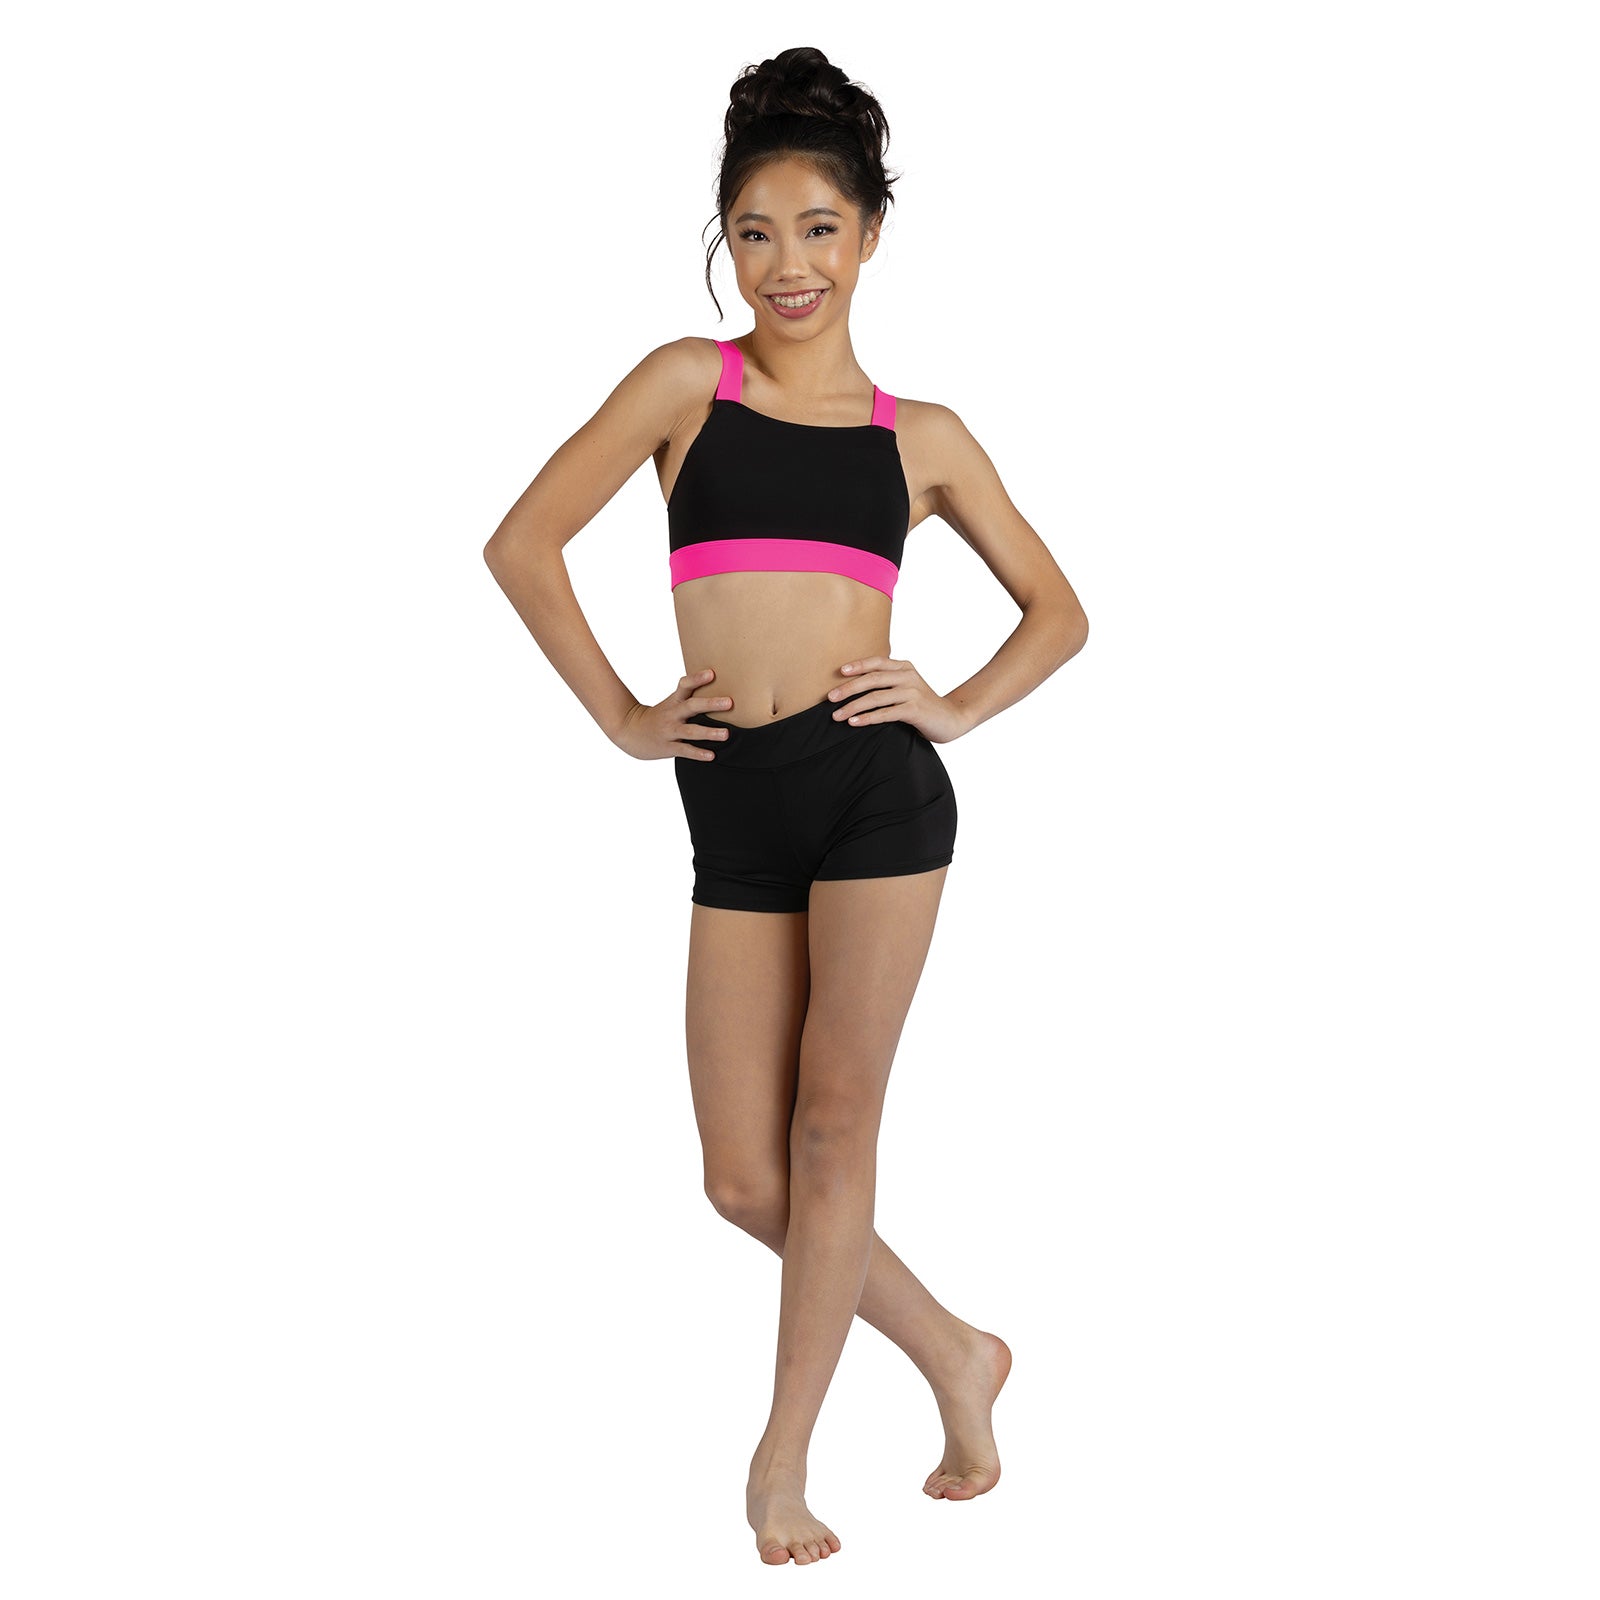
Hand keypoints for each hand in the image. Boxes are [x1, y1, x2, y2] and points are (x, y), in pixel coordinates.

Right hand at [613, 668, 733, 760]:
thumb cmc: (659, 716)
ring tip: (726, 734)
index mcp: (674, 701)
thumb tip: (716, 682)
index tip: (712, 673)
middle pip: (691, 706)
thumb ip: (690, 695)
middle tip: (729, 702)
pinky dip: (698, 753)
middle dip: (710, 704)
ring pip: (690, 731)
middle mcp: (672, 714)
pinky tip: (711, 755)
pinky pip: (685, 750)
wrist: (629, 731)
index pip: (685, 686)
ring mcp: (670, 731)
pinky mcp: (668, 747)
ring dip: (708, 732)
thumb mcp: (671, 702)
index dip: (697, 679)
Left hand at [826, 656, 968, 742]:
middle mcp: (908, 676)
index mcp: (904, 667)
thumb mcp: (907, 688)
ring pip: (876, 697)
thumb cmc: (923, 705)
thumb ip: (888, 683)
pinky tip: (854, 722)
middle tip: (830, 698)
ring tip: (837, 715)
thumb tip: (854, 687)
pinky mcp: (914, 710)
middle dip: (848, 688)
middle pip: (872, 679)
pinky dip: (867, 718)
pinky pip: (885, 713)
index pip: (877, 662)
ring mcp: (912, 692)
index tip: (839, 672)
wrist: (951, 719)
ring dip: (853, 706)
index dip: (857, 665)